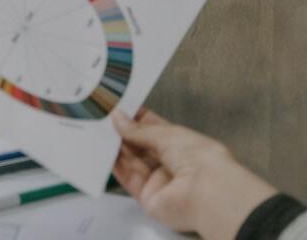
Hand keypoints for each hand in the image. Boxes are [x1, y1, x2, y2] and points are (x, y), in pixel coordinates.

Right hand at [112, 109, 279, 239]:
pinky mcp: (148, 197)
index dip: (135, 119)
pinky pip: (128, 180)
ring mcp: (159, 180)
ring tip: (100, 133)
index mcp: (182, 142)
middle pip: (140, 146)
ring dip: (117, 148)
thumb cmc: (201, 160)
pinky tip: (105, 154)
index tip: (118, 109)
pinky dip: (116, 167)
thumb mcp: (167, 134)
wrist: (206, 193)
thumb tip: (119, 119)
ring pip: (132, 162)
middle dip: (123, 133)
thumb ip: (138, 129)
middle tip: (104, 120)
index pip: (153, 128)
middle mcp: (171, 162)